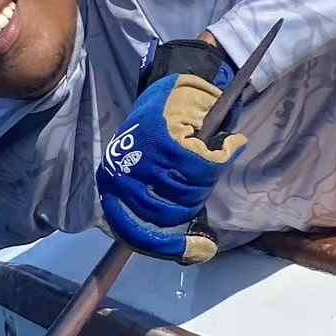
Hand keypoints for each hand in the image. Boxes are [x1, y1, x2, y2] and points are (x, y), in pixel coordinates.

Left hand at [96, 43, 246, 262]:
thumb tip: (182, 251)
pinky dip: (220, 159)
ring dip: (206, 181)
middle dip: (192, 204)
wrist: (177, 84)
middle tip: (201, 182)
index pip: (131, 231)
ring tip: (206, 160)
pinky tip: (224, 146)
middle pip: (167, 216)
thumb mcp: (148, 170)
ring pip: (189, 194)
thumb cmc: (162, 131)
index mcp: (112, 183)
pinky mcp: (168, 143)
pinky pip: (204, 170)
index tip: (192, 251)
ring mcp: (143, 159)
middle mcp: (121, 173)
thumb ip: (156, 203)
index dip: (164, 247)